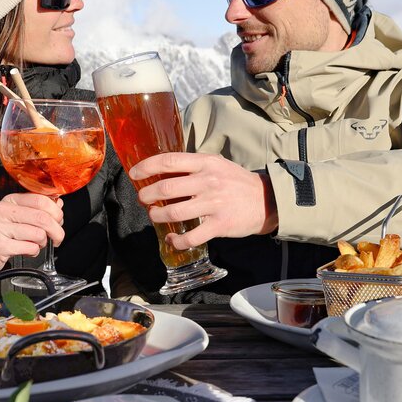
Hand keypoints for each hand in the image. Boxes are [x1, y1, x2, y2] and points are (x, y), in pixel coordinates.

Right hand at [0, 193, 64, 280]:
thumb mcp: (15, 218)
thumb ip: (35, 210)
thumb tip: (58, 204)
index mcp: (10, 200)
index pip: (41, 200)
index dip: (56, 212)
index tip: (59, 221)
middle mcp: (3, 210)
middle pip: (42, 217)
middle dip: (57, 230)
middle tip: (58, 238)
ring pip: (38, 234)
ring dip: (43, 243)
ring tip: (36, 245)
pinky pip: (30, 247)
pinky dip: (34, 252)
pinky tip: (27, 251)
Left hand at [129, 152, 277, 249]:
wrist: (267, 200)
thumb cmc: (236, 182)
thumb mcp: (216, 165)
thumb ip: (193, 167)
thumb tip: (162, 172)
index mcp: (205, 163)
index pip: (169, 161)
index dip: (146, 167)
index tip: (134, 173)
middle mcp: (208, 181)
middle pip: (166, 187)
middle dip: (147, 195)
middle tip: (143, 199)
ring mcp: (214, 204)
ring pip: (174, 212)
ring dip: (158, 216)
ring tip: (155, 216)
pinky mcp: (219, 225)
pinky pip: (191, 236)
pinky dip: (176, 241)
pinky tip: (172, 239)